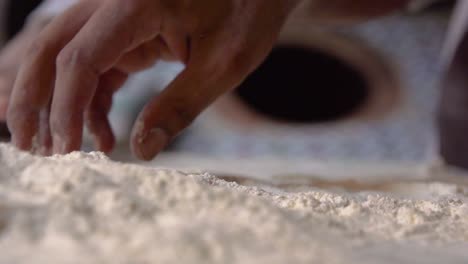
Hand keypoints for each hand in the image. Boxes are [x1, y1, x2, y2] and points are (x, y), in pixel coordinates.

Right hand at [7, 0, 297, 158]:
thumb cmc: (247, 14)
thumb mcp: (223, 64)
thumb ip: (180, 107)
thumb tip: (142, 151)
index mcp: (137, 4)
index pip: (81, 57)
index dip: (66, 106)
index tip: (66, 149)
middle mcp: (115, 4)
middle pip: (53, 48)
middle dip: (34, 99)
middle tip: (31, 147)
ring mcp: (117, 16)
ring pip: (65, 55)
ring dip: (54, 101)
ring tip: (59, 148)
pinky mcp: (126, 30)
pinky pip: (94, 64)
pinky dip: (90, 100)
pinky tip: (102, 133)